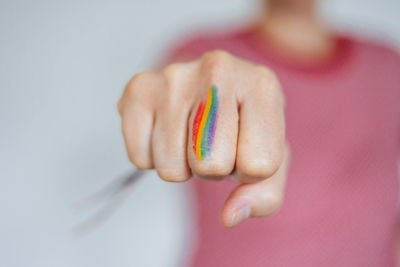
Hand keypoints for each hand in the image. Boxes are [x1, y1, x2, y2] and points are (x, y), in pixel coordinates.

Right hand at [118, 50, 288, 227]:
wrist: (210, 88)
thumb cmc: (242, 126)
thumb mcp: (270, 159)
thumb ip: (264, 196)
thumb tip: (230, 216)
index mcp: (262, 86)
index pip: (258, 165)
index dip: (249, 171)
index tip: (244, 148)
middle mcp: (218, 70)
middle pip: (210, 165)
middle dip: (213, 168)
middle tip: (214, 143)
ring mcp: (175, 76)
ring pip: (170, 167)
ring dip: (182, 164)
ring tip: (191, 135)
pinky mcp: (139, 88)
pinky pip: (140, 158)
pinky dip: (153, 157)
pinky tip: (167, 130)